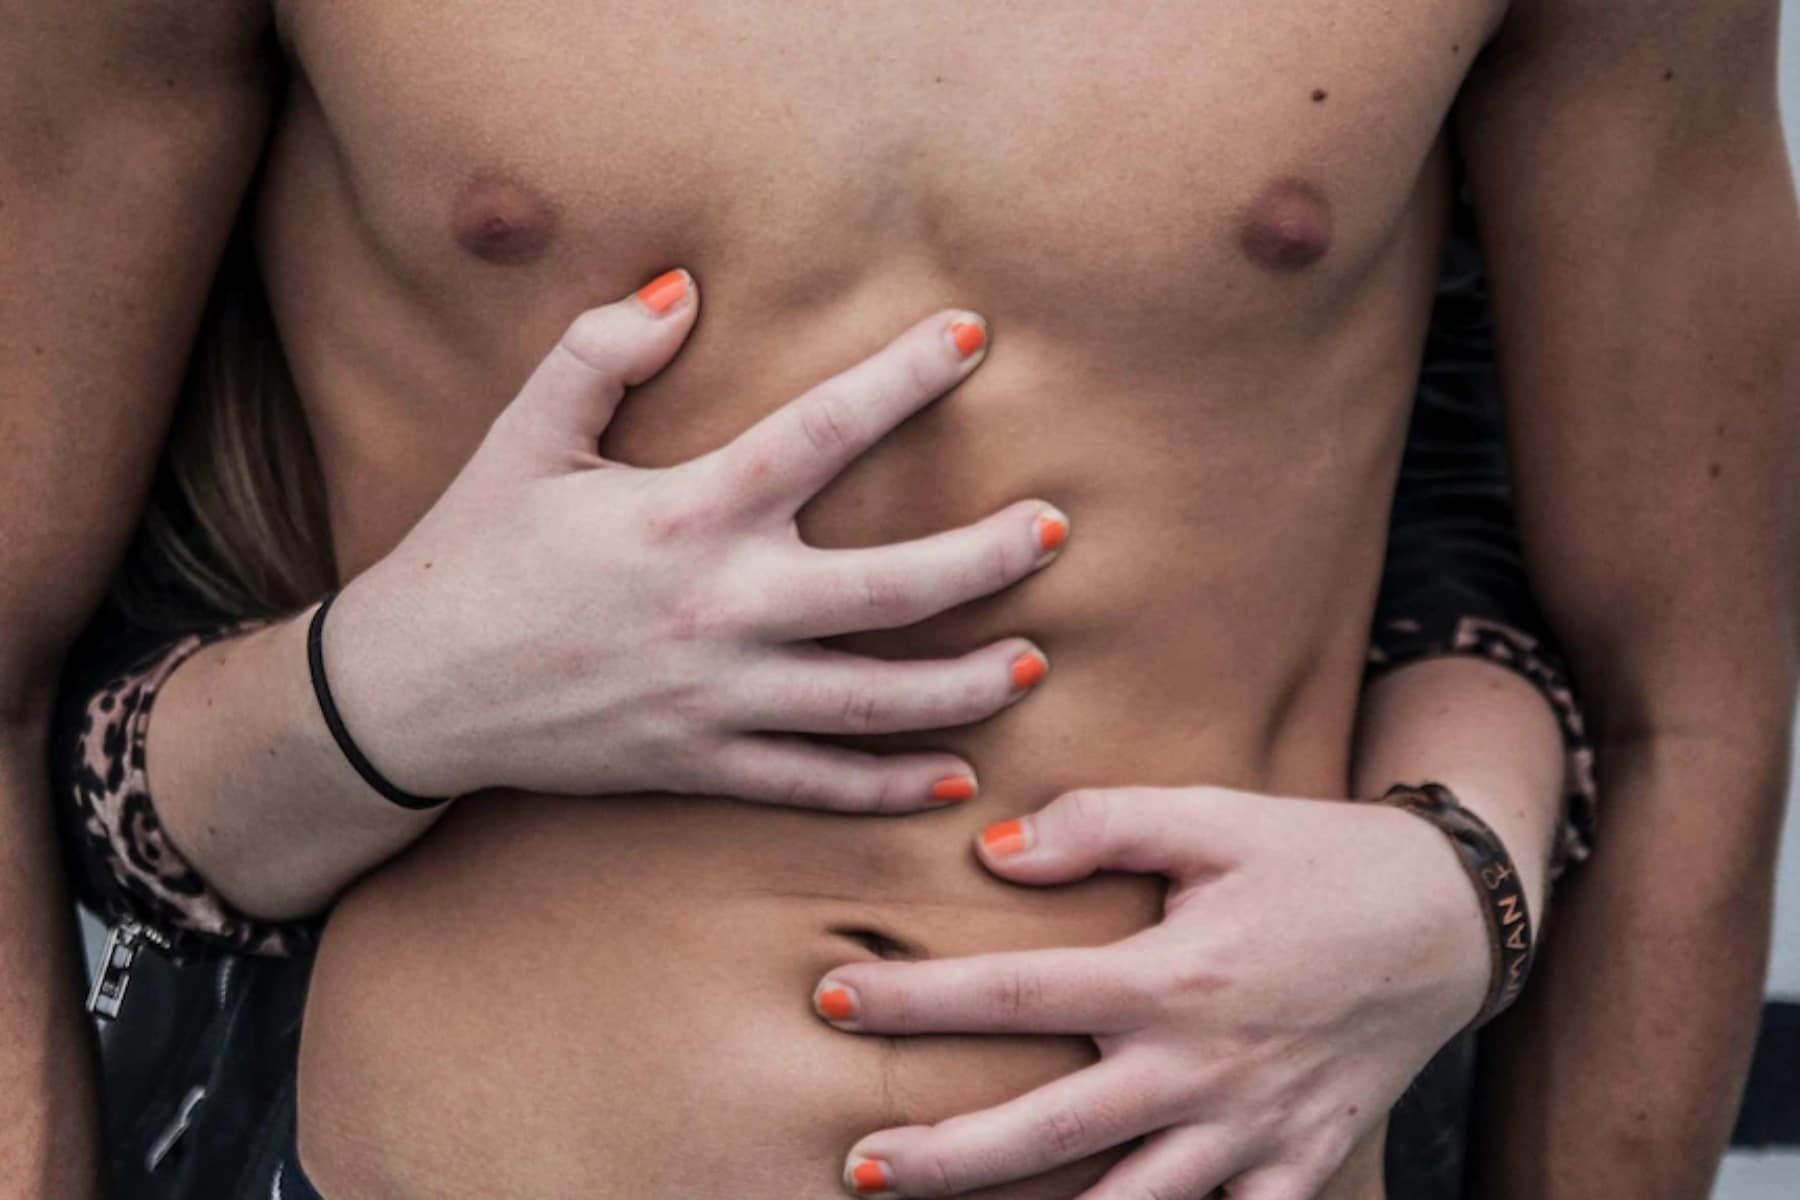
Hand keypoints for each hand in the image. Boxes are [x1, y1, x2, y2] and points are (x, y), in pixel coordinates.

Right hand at [326, 270, 1065, 806]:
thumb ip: (598, 353)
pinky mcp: (703, 763)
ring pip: (875, 700)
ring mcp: (719, 698)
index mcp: (686, 513)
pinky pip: (818, 784)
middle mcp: (722, 609)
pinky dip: (891, 788)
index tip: (973, 335)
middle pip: (891, 587)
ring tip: (1031, 665)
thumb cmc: (470, 552)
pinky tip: (955, 780)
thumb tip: (681, 287)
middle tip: (1054, 532)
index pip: (823, 432)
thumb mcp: (521, 437)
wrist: (409, 694)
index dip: (905, 377)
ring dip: (964, 686)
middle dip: (986, 558)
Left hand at [811, 786, 1491, 1198]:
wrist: (1451, 916)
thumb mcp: (1214, 815)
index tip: (828, 997)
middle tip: (853, 1167)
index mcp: (1171, 976)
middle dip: (940, 1156)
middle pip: (1046, 1129)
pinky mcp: (1301, 1162)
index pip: (1013, 993)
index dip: (913, 1000)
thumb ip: (1102, 823)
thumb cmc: (1318, 858)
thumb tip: (993, 853)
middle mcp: (1202, 1068)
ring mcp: (1253, 1130)